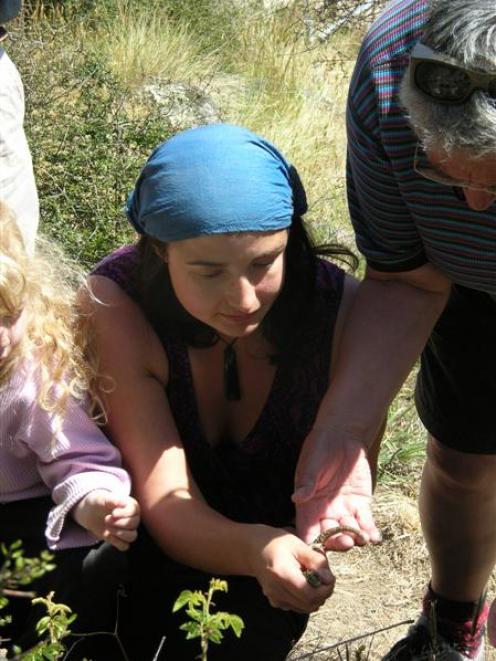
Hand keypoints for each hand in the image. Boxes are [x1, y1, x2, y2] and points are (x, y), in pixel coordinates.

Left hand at [72, 490, 139, 550]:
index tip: (113, 513)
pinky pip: (125, 546)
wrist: (91, 512)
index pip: (134, 511)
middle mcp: (133, 518)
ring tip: (108, 528)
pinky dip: (117, 543)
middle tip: (106, 519)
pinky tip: (108, 536)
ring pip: (132, 536)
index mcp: (132, 505)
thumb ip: (113, 500)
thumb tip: (123, 503)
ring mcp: (127, 530)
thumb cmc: (99, 502)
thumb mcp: (103, 498)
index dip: (124, 514)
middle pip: (134, 524)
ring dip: (119, 534)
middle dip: (119, 523)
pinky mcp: (120, 540)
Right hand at [250, 526, 334, 612]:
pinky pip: (297, 607)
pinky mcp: (275, 602)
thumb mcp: (298, 545)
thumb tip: (329, 579)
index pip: (309, 595)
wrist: (254, 550)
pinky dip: (305, 599)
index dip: (325, 590)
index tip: (330, 578)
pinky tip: (302, 583)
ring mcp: (275, 598)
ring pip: (305, 608)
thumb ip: (316, 561)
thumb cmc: (277, 543)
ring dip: (315, 597)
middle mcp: (276, 590)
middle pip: (309, 605)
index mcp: (282, 574)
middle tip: (325, 578)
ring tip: (314, 578)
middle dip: (323, 594)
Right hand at [293, 429, 380, 549]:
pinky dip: (370, 531)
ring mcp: (344, 509)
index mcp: (308, 505)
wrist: (342, 436)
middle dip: (337, 542)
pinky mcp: (360, 504)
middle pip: (329, 535)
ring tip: (362, 538)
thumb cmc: (320, 448)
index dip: (311, 543)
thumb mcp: (311, 464)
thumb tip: (296, 497)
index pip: (307, 529)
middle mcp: (325, 511)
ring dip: (355, 538)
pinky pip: (365, 521)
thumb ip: (307, 482)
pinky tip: (374, 537)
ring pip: (348, 531)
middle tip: (346, 541)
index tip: (318, 552)